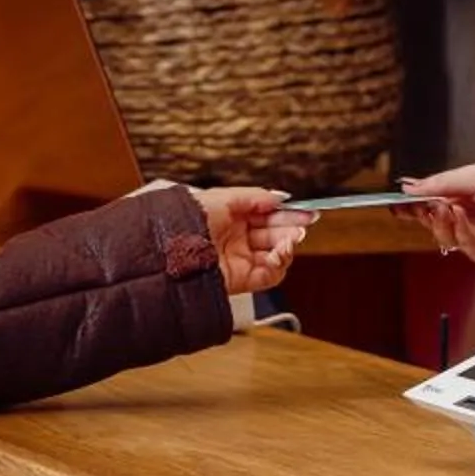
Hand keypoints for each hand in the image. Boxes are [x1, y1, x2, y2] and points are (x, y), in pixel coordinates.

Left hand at [185, 187, 312, 295]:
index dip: (287, 213)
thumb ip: (254, 196)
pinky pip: (269, 275)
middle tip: (305, 224)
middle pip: (274, 234)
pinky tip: (280, 254)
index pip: (266, 215)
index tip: (305, 211)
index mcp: (231, 218)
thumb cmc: (186, 221)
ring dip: (287, 246)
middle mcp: (236, 239)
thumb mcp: (222, 197)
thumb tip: (280, 197)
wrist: (169, 252)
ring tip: (290, 239)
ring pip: (275, 255)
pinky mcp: (240, 280)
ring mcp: (239, 260)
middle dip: (291, 228)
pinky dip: (279, 265)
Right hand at [398, 159, 474, 263]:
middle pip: (433, 222)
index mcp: (463, 195)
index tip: (396, 203)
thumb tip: (410, 185)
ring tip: (445, 207)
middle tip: (419, 205)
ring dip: (440, 222)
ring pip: (445, 237)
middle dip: (423, 214)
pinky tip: (462, 216)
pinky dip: (460, 231)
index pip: (430, 202)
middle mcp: (468, 216)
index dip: (412, 204)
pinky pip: (464, 246)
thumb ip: (442, 183)